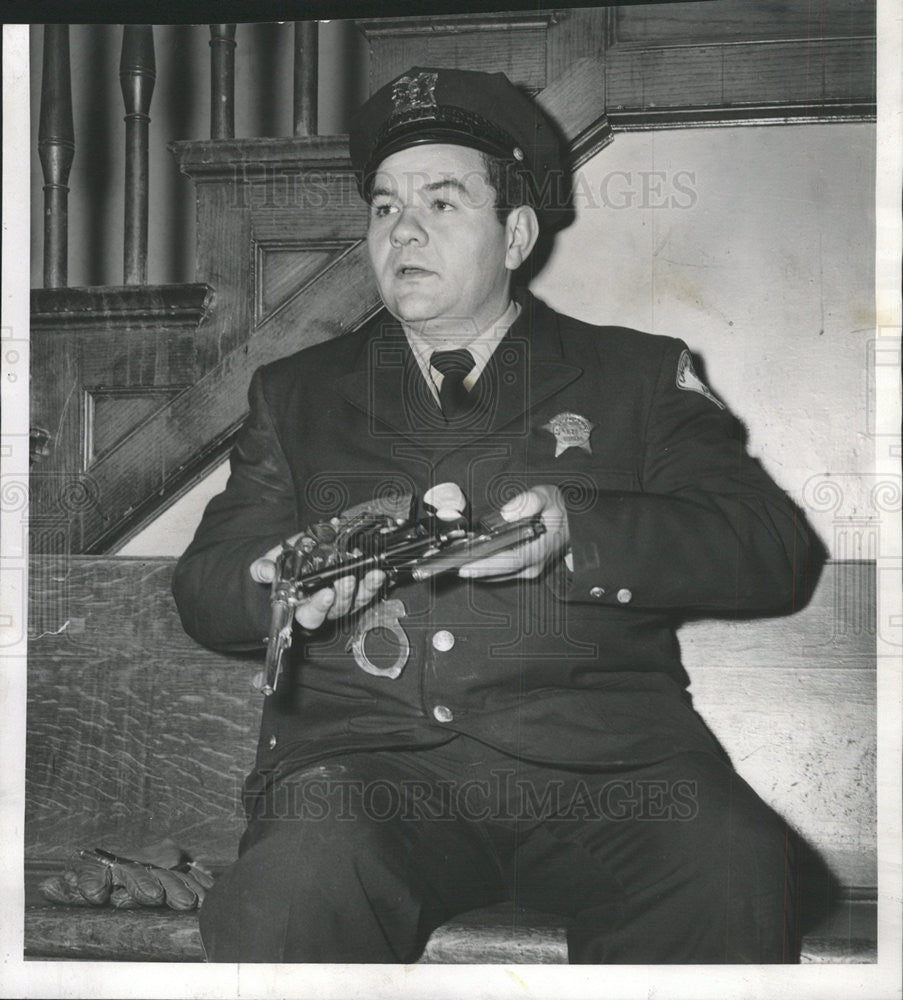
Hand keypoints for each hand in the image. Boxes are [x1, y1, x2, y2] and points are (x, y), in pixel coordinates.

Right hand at [250, 537, 385, 630]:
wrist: (293, 560)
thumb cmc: (280, 569)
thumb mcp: (266, 566)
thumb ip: (264, 569)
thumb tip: (263, 571)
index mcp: (301, 608)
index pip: (310, 615)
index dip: (319, 607)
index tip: (326, 593)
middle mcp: (324, 608)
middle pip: (337, 609)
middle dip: (344, 594)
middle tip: (347, 578)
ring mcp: (341, 601)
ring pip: (356, 602)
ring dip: (366, 589)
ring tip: (372, 574)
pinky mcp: (355, 591)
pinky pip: (367, 592)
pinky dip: (374, 583)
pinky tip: (379, 572)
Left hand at [459, 485, 569, 580]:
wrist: (574, 523)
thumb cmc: (559, 510)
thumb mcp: (548, 496)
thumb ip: (529, 501)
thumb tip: (507, 513)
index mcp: (539, 549)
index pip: (509, 561)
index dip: (486, 566)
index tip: (465, 566)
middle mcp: (533, 565)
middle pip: (499, 572)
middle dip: (473, 570)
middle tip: (449, 566)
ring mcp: (528, 570)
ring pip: (498, 575)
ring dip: (476, 570)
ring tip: (452, 564)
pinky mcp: (523, 569)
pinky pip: (500, 573)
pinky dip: (484, 568)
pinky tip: (468, 562)